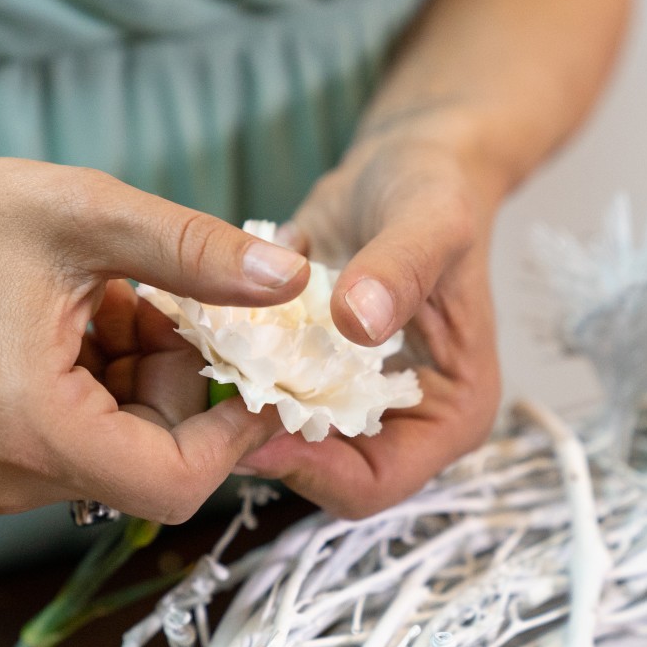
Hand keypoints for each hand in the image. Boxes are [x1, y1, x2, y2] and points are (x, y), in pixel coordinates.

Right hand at [0, 151, 309, 522]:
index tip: (253, 363)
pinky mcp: (2, 462)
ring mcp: (2, 476)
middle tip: (158, 304)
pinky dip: (119, 385)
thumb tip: (291, 279)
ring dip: (149, 377)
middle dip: (183, 383)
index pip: (175, 483)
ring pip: (133, 450)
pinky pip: (98, 442)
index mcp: (30, 430)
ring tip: (112, 303)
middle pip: (159, 462)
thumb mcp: (91, 216)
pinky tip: (90, 324)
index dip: (233, 429)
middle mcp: (11, 476)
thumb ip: (196, 254)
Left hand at [235, 132, 503, 518]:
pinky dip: (225, 368)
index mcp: (450, 415)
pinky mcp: (307, 372)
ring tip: (195, 355)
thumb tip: (360, 322)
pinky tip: (197, 328)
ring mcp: (348, 400)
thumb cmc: (437, 190)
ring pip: (277, 435)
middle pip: (318, 470)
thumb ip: (401, 270)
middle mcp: (398, 422)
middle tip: (206, 387)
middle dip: (262, 435)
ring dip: (234, 402)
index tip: (251, 424)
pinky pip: (258, 392)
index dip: (310, 469)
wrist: (407, 160)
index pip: (374, 485)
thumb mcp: (432, 220)